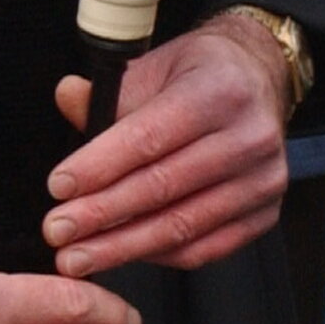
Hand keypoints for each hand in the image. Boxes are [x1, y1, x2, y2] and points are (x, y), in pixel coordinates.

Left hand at [46, 11, 292, 276]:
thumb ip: (108, 94)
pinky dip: (161, 255)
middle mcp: (250, 138)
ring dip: (124, 246)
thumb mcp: (151, 67)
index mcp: (218, 93)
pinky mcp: (267, 212)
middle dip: (102, 215)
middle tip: (57, 232)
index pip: (149, 138)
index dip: (99, 166)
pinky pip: (209, 246)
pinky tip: (125, 254)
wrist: (255, 82)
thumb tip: (68, 97)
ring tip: (79, 256)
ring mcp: (264, 180)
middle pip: (164, 187)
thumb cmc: (194, 77)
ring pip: (185, 224)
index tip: (59, 188)